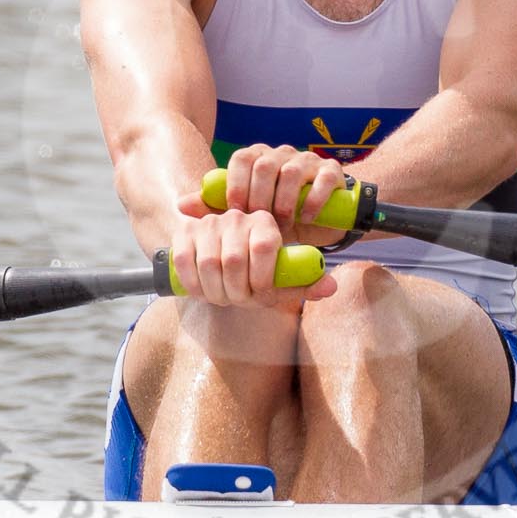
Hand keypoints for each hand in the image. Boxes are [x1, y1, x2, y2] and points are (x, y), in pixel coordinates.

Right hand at [166, 206, 338, 306]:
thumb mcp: (280, 279)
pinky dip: (194, 285)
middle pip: (235, 260)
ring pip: (210, 264)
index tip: (260, 296)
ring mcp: (210, 222)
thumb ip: (305, 283)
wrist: (218, 258)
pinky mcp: (185, 230)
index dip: (261, 279)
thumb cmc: (255, 271)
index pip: (264, 248)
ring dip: (216, 292)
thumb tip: (331, 287)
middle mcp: (238, 216)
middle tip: (238, 301)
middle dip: (236, 291)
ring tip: (223, 297)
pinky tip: (203, 292)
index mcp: (266, 222)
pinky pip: (186, 262)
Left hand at [179, 144, 348, 247]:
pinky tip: (307, 218)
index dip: (237, 184)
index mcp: (257, 159)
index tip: (237, 211)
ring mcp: (307, 160)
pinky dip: (313, 199)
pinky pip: (323, 177)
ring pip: (291, 171)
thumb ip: (215, 209)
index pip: (242, 157)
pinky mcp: (331, 170)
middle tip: (261, 223)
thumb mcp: (246, 216)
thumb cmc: (277, 217)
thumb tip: (181, 205)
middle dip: (260, 197)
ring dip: (285, 201)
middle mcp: (281, 154)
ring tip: (284, 225)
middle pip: (264, 164)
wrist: (322, 220)